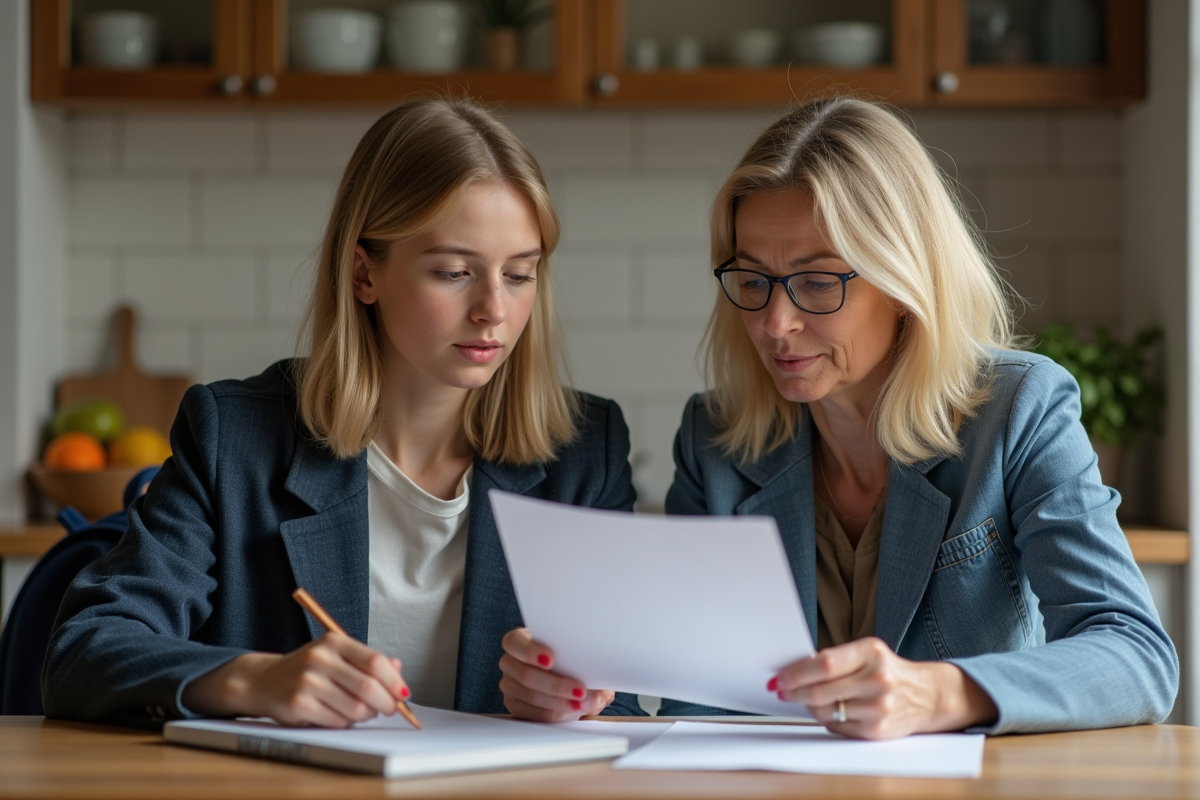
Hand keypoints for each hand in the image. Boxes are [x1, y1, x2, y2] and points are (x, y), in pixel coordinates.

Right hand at [182, 633, 409, 726]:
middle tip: (390, 709)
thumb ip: (367, 661)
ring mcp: (307, 681)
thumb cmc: (307, 669)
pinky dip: (345, 723)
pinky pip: (337, 721)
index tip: (403, 693)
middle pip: (368, 687)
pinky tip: (339, 715)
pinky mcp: (298, 704)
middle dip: (386, 703)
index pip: (375, 661)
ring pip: (355, 708)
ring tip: (362, 711)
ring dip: (366, 715)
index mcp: (334, 641)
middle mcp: (319, 658)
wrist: (263, 681)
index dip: (394, 681)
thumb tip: (398, 669)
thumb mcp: (337, 656)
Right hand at [499, 628, 613, 721]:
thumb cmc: (570, 660)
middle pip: (526, 675)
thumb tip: (600, 682)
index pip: (514, 643)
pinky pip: (532, 714)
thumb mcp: (578, 654)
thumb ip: (587, 661)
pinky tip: (571, 712)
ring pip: (532, 697)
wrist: (568, 678)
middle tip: (580, 690)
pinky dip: (555, 714)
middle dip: (557, 685)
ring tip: (583, 704)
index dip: (530, 651)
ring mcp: (510, 685)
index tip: (551, 660)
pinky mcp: (515, 706)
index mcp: (520, 641)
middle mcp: (511, 663)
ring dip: (561, 703)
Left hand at [769, 637, 997, 738]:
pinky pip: (837, 726)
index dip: (796, 673)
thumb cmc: (888, 670)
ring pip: (826, 711)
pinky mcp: (877, 730)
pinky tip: (829, 711)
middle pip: (821, 690)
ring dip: (808, 706)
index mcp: (871, 653)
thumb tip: (794, 670)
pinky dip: (827, 719)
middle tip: (782, 690)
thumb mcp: (867, 653)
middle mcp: (877, 679)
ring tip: (805, 699)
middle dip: (794, 692)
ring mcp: (878, 707)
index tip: (780, 677)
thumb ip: (836, 659)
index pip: (824, 664)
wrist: (926, 695)